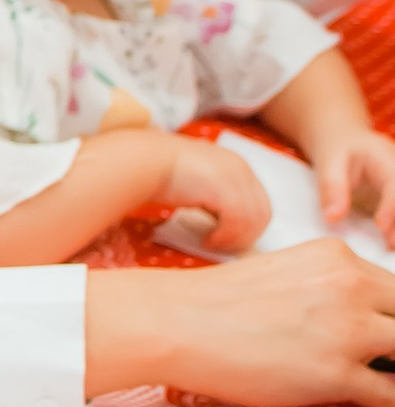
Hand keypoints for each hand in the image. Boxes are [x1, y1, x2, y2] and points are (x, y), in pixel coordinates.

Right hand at [87, 237, 394, 406]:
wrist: (177, 322)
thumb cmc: (217, 304)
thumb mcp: (287, 275)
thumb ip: (331, 290)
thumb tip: (357, 324)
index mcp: (339, 258)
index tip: (389, 338)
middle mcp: (351, 286)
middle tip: (388, 362)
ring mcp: (348, 330)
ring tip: (386, 384)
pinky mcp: (336, 373)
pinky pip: (390, 397)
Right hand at [151, 131, 272, 254]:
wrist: (144, 160)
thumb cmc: (160, 170)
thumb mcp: (197, 179)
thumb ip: (215, 194)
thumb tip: (222, 220)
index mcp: (236, 164)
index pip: (259, 200)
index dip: (248, 224)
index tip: (228, 236)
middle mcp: (241, 169)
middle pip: (263, 212)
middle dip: (246, 234)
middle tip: (224, 245)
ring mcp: (235, 179)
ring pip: (254, 220)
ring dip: (235, 238)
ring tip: (214, 244)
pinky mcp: (225, 192)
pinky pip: (238, 223)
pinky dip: (225, 237)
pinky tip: (208, 241)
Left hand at [312, 123, 394, 235]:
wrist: (344, 141)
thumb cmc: (338, 149)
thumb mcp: (329, 161)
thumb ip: (332, 188)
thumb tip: (333, 218)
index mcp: (387, 160)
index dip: (391, 207)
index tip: (380, 227)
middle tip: (391, 244)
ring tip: (390, 247)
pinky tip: (389, 244)